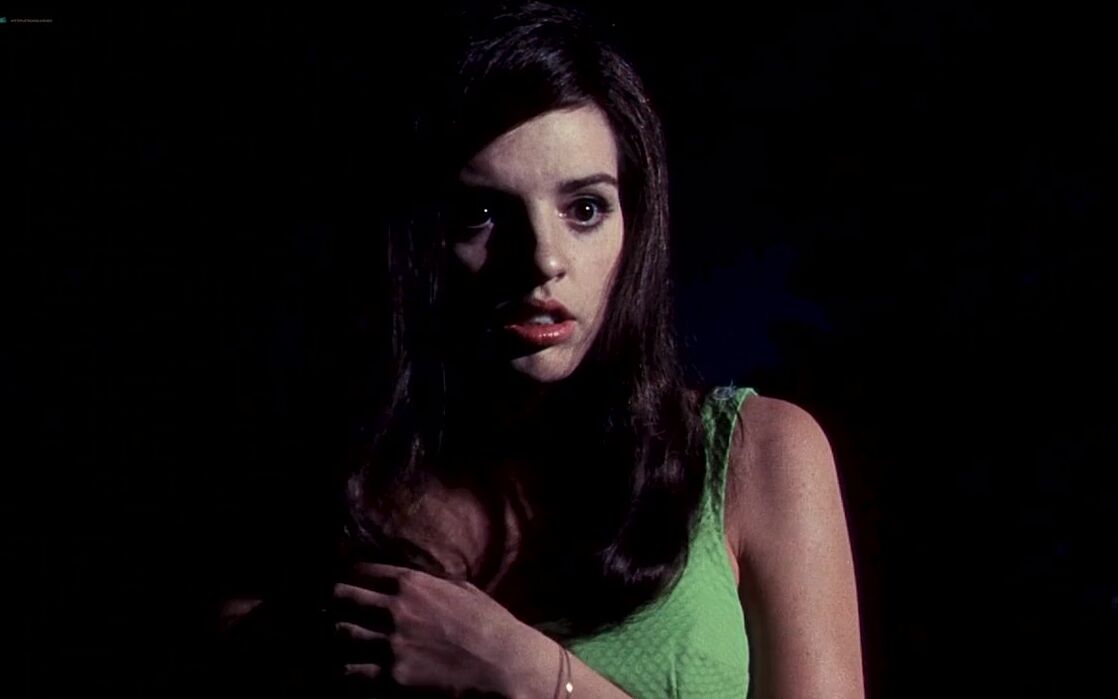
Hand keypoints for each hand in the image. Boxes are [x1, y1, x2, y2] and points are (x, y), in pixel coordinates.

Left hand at [330, 562, 538, 695]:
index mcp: (412, 583)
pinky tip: (350, 670)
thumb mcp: (464, 590)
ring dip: (340, 634)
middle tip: (333, 606)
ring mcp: (391, 643)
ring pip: (342, 633)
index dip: (351, 574)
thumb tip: (424, 580)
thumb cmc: (491, 625)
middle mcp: (395, 608)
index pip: (364, 570)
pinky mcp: (392, 676)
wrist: (504, 664)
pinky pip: (352, 672)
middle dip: (336, 600)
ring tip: (339, 637)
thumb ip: (436, 583)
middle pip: (343, 596)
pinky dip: (347, 670)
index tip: (349, 580)